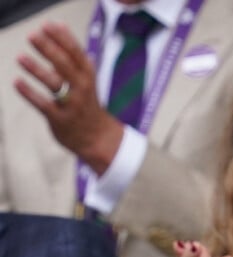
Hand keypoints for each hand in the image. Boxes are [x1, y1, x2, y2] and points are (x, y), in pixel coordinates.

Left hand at [14, 21, 122, 174]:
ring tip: (20, 58)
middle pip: (65, 65)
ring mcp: (72, 105)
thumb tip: (60, 25)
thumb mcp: (85, 78)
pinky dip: (29, 93)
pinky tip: (17, 82)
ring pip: (54, 84)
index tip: (46, 25)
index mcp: (88, 76)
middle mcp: (82, 89)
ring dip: (37, 70)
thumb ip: (71, 53)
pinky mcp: (60, 119)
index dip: (61, 38)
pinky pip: (43, 105)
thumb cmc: (86, 103)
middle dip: (48, 49)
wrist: (97, 137)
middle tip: (32, 36)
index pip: (76, 53)